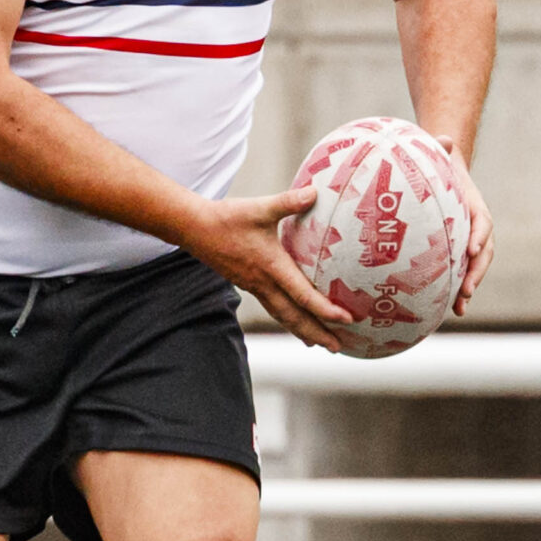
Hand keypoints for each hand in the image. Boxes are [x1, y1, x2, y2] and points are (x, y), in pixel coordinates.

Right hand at [177, 188, 352, 353]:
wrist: (193, 228)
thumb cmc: (227, 218)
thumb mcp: (260, 207)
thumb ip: (289, 202)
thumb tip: (315, 192)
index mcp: (271, 267)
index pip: (302, 295)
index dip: (326, 310)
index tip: (347, 320)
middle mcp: (264, 283)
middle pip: (294, 317)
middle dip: (317, 333)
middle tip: (338, 348)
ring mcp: (254, 287)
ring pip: (282, 316)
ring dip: (302, 331)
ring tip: (319, 343)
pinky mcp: (248, 284)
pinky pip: (272, 308)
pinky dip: (287, 319)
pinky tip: (293, 319)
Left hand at [441, 143, 495, 316]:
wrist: (442, 175)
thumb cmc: (438, 164)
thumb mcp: (439, 153)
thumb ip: (441, 147)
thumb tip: (443, 139)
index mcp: (473, 206)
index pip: (481, 222)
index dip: (479, 236)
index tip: (471, 249)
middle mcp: (476, 227)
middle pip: (483, 252)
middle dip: (477, 271)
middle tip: (467, 289)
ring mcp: (468, 241)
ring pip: (474, 268)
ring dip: (469, 287)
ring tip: (460, 306)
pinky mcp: (456, 253)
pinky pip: (460, 273)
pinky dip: (458, 292)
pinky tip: (452, 311)